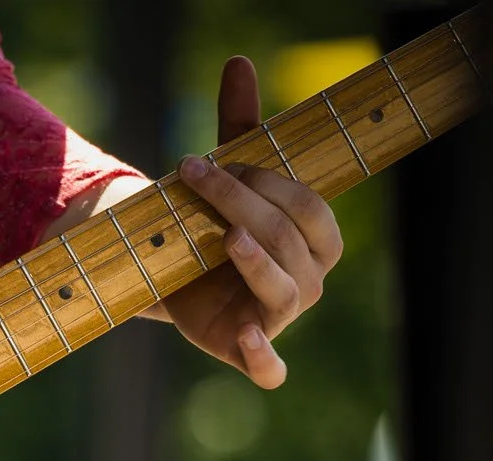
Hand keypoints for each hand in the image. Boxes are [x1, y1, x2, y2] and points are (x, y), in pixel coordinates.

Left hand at [157, 56, 343, 387]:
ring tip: (228, 239)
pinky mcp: (249, 351)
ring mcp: (281, 317)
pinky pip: (270, 367)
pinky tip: (246, 339)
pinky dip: (263, 359)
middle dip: (245, 205)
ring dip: (257, 262)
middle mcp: (308, 279)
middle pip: (291, 240)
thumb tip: (238, 62)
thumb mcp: (225, 177)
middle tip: (196, 177)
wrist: (176, 283)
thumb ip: (238, 126)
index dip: (263, 181)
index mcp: (316, 237)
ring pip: (283, 289)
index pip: (306, 204)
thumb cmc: (213, 226)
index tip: (206, 159)